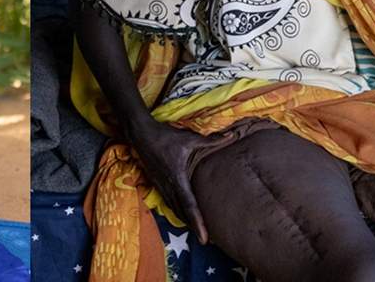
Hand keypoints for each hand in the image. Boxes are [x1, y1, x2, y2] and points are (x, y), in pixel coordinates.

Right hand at [130, 122, 211, 244]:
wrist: (141, 134)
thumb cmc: (166, 137)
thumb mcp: (190, 139)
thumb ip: (212, 140)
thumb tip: (233, 135)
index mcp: (177, 178)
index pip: (189, 205)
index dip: (198, 222)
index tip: (204, 238)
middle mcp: (168, 186)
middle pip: (182, 212)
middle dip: (194, 226)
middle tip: (206, 239)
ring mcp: (161, 185)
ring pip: (174, 209)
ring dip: (185, 220)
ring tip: (198, 230)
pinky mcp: (157, 183)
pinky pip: (169, 202)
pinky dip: (178, 211)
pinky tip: (183, 214)